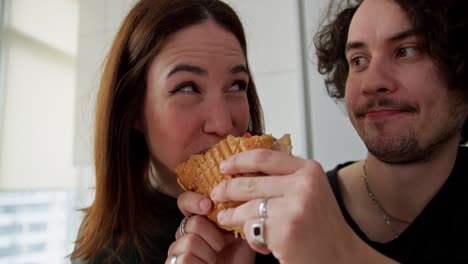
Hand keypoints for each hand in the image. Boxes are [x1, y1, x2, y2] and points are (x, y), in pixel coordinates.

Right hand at [166, 191, 254, 263]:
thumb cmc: (237, 258)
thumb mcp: (241, 231)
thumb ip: (236, 210)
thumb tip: (239, 185)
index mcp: (198, 220)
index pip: (184, 201)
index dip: (194, 200)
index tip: (208, 206)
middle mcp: (184, 233)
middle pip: (193, 222)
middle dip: (213, 235)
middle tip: (221, 246)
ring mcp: (176, 251)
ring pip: (189, 241)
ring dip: (209, 253)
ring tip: (215, 259)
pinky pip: (184, 259)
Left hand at [210, 149, 396, 263]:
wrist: (341, 257)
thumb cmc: (323, 228)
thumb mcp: (309, 192)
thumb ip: (285, 179)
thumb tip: (246, 170)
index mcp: (308, 171)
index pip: (264, 157)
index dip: (239, 160)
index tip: (225, 165)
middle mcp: (303, 185)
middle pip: (250, 182)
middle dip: (227, 189)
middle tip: (217, 194)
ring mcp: (294, 207)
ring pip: (247, 207)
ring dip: (232, 215)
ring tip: (226, 218)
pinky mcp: (286, 229)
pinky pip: (252, 228)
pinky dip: (251, 237)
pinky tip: (258, 242)